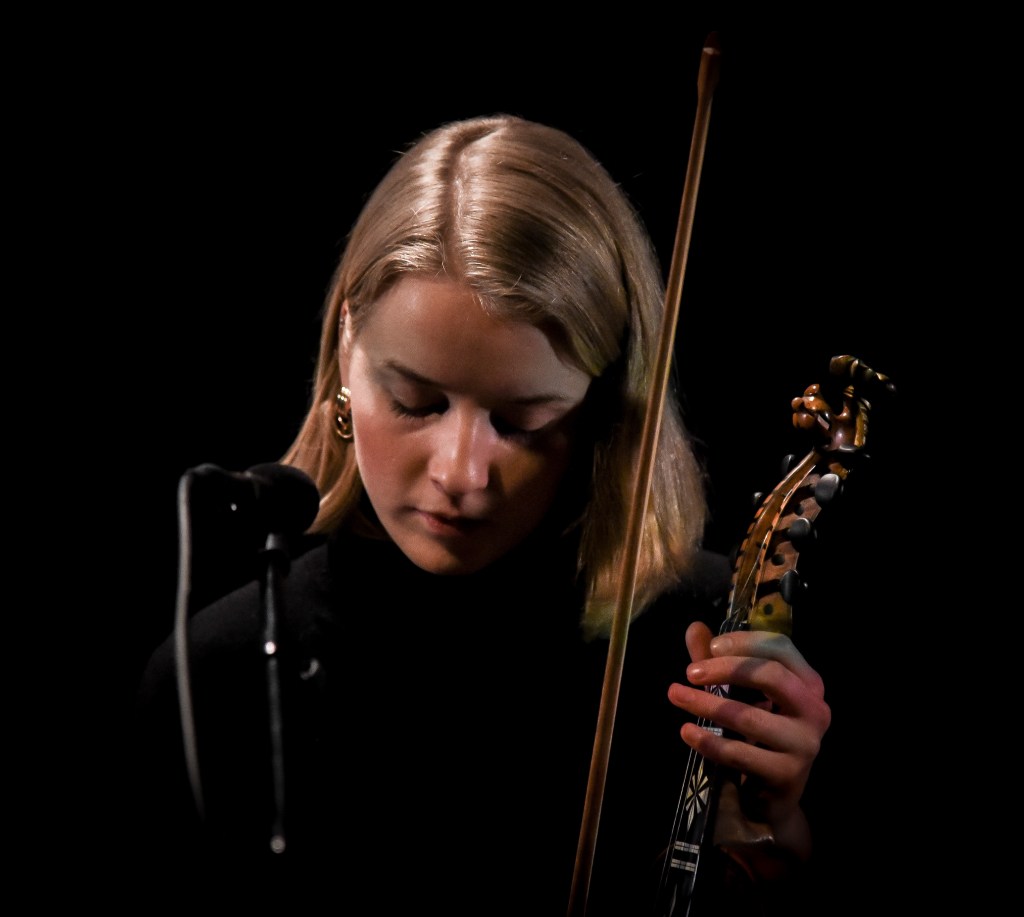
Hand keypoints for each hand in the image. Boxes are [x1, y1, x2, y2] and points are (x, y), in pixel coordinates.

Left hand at [666, 620, 830, 861]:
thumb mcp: (741, 693)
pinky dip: (708, 741)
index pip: (781, 648)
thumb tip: (695, 627)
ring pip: (749, 716)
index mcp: (809, 684)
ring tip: (675, 695)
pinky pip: (739, 753)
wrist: (774, 796)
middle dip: (725, 669)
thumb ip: (719, 661)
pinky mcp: (787, 775)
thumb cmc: (758, 734)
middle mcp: (815, 710)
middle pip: (771, 675)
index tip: (711, 646)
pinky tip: (686, 731)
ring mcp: (805, 744)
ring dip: (705, 704)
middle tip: (690, 673)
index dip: (745, 642)